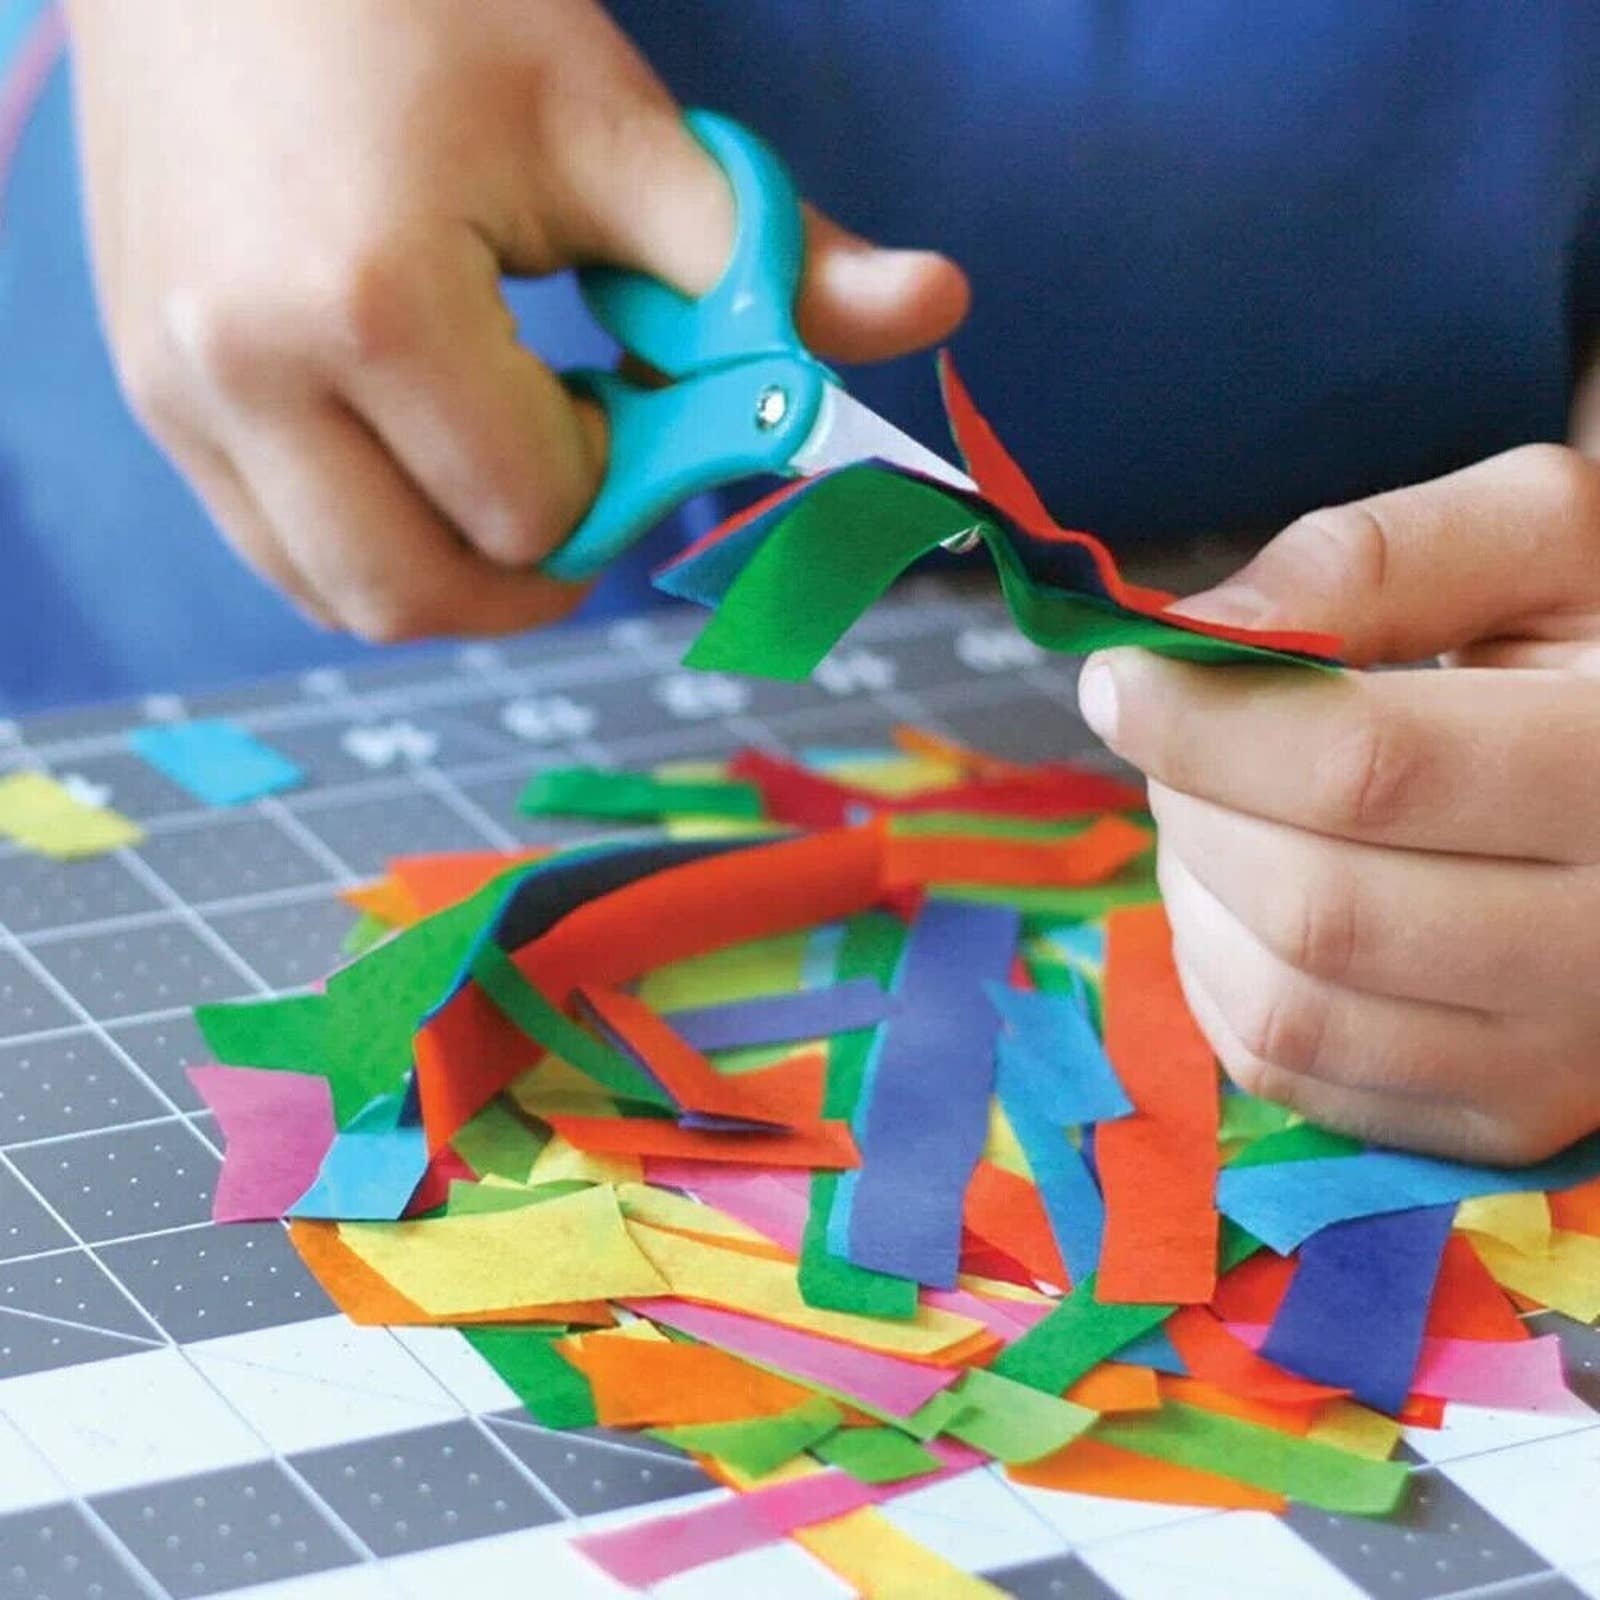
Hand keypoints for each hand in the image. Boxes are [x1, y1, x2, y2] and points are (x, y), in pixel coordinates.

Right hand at [66, 0, 966, 638]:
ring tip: (488, 441)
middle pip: (422, 595)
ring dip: (451, 565)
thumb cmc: (426, 8)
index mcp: (373, 304)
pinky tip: (411, 437)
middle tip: (574, 466)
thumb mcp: (610, 127)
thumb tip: (939, 305)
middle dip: (533, 564)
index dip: (617, 471)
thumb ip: (762, 253)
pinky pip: (277, 548)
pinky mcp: (151, 397)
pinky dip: (371, 537)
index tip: (629, 394)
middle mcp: (244, 370)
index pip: (540, 510)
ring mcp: (176, 393)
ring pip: (343, 597)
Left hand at [1077, 443, 1599, 1162]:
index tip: (1119, 677)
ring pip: (1289, 1008)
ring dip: (1198, 894)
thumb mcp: (1541, 547)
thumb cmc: (1595, 650)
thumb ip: (1378, 560)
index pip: (1369, 771)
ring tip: (1218, 803)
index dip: (1207, 724)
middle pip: (1315, 904)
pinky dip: (1219, 976)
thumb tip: (1196, 631)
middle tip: (1183, 731)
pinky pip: (1292, 1073)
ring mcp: (1558, 1062)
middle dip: (1197, 804)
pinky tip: (1244, 891)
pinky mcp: (1502, 1122)